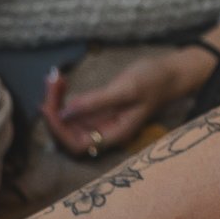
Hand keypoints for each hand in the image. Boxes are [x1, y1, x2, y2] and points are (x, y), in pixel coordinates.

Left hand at [40, 48, 210, 156]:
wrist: (170, 73)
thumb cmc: (154, 81)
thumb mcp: (126, 89)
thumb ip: (96, 102)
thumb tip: (64, 112)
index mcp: (114, 134)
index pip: (76, 145)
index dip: (59, 130)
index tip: (49, 106)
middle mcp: (104, 132)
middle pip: (67, 134)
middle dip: (54, 111)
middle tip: (52, 82)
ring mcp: (100, 121)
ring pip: (68, 121)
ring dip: (56, 102)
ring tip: (54, 78)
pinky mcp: (98, 110)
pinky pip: (74, 109)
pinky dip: (63, 96)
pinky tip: (60, 80)